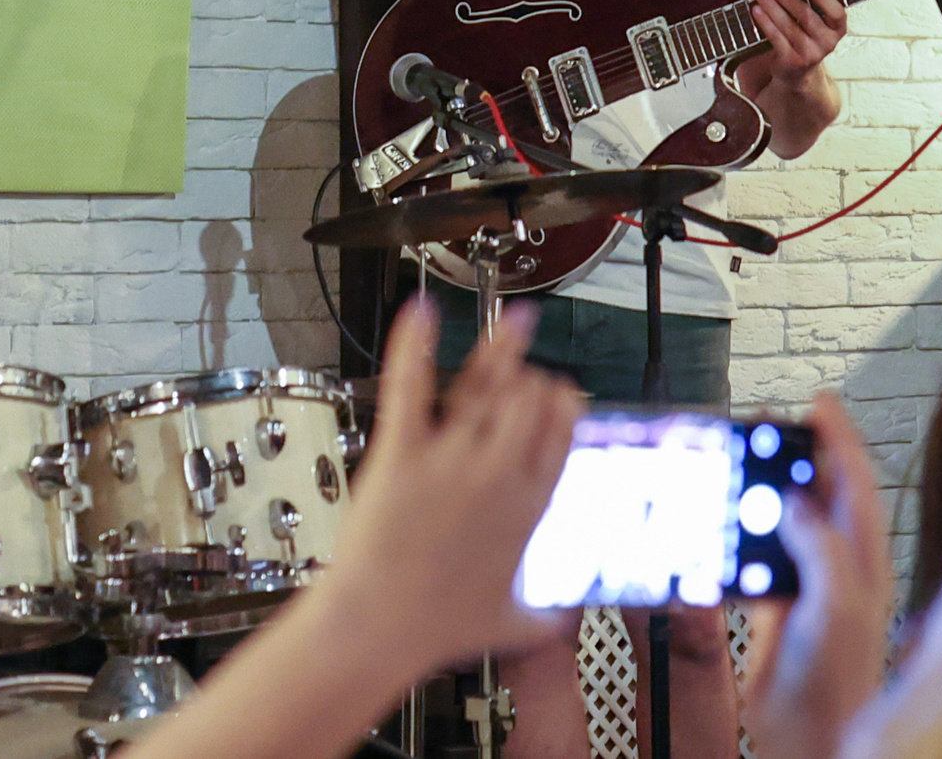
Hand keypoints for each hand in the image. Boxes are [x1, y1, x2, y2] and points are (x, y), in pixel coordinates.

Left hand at [311, 296, 582, 677]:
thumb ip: (543, 616)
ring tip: (516, 318)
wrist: (378, 628)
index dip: (563, 406)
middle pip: (528, 401)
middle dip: (532, 377)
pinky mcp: (400, 452)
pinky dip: (414, 344)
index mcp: (526, 508)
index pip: (561, 435)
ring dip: (502, 347)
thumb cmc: (437, 629)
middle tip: (527, 369)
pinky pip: (411, 386)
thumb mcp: (510, 625)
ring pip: (486, 385)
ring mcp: (449, 459)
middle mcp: (496, 474)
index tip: (560, 392)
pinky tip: (421, 312)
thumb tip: (559, 622)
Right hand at [741, 394, 893, 758]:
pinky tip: (724, 526)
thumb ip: (820, 546)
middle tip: (768, 426)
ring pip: (784, 519)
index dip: (839, 437)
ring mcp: (807, 583)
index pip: (856, 481)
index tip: (820, 401)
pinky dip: (739, 537)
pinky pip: (756, 556)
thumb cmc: (841, 682)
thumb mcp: (837, 603)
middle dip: (795, 454)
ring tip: (742, 463)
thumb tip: (794, 500)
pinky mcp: (776, 604)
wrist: (812, 735)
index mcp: (864, 558)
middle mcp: (839, 564)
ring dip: (761, 492)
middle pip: (818, 491)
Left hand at [751, 0, 848, 80]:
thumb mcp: (816, 12)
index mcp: (838, 28)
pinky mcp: (793, 61)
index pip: (837, 12)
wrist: (797, 71)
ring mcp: (811, 54)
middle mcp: (828, 43)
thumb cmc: (807, 33)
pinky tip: (756, 10)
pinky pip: (776, 38)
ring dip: (772, 8)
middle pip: (808, 17)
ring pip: (789, 26)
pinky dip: (765, 22)